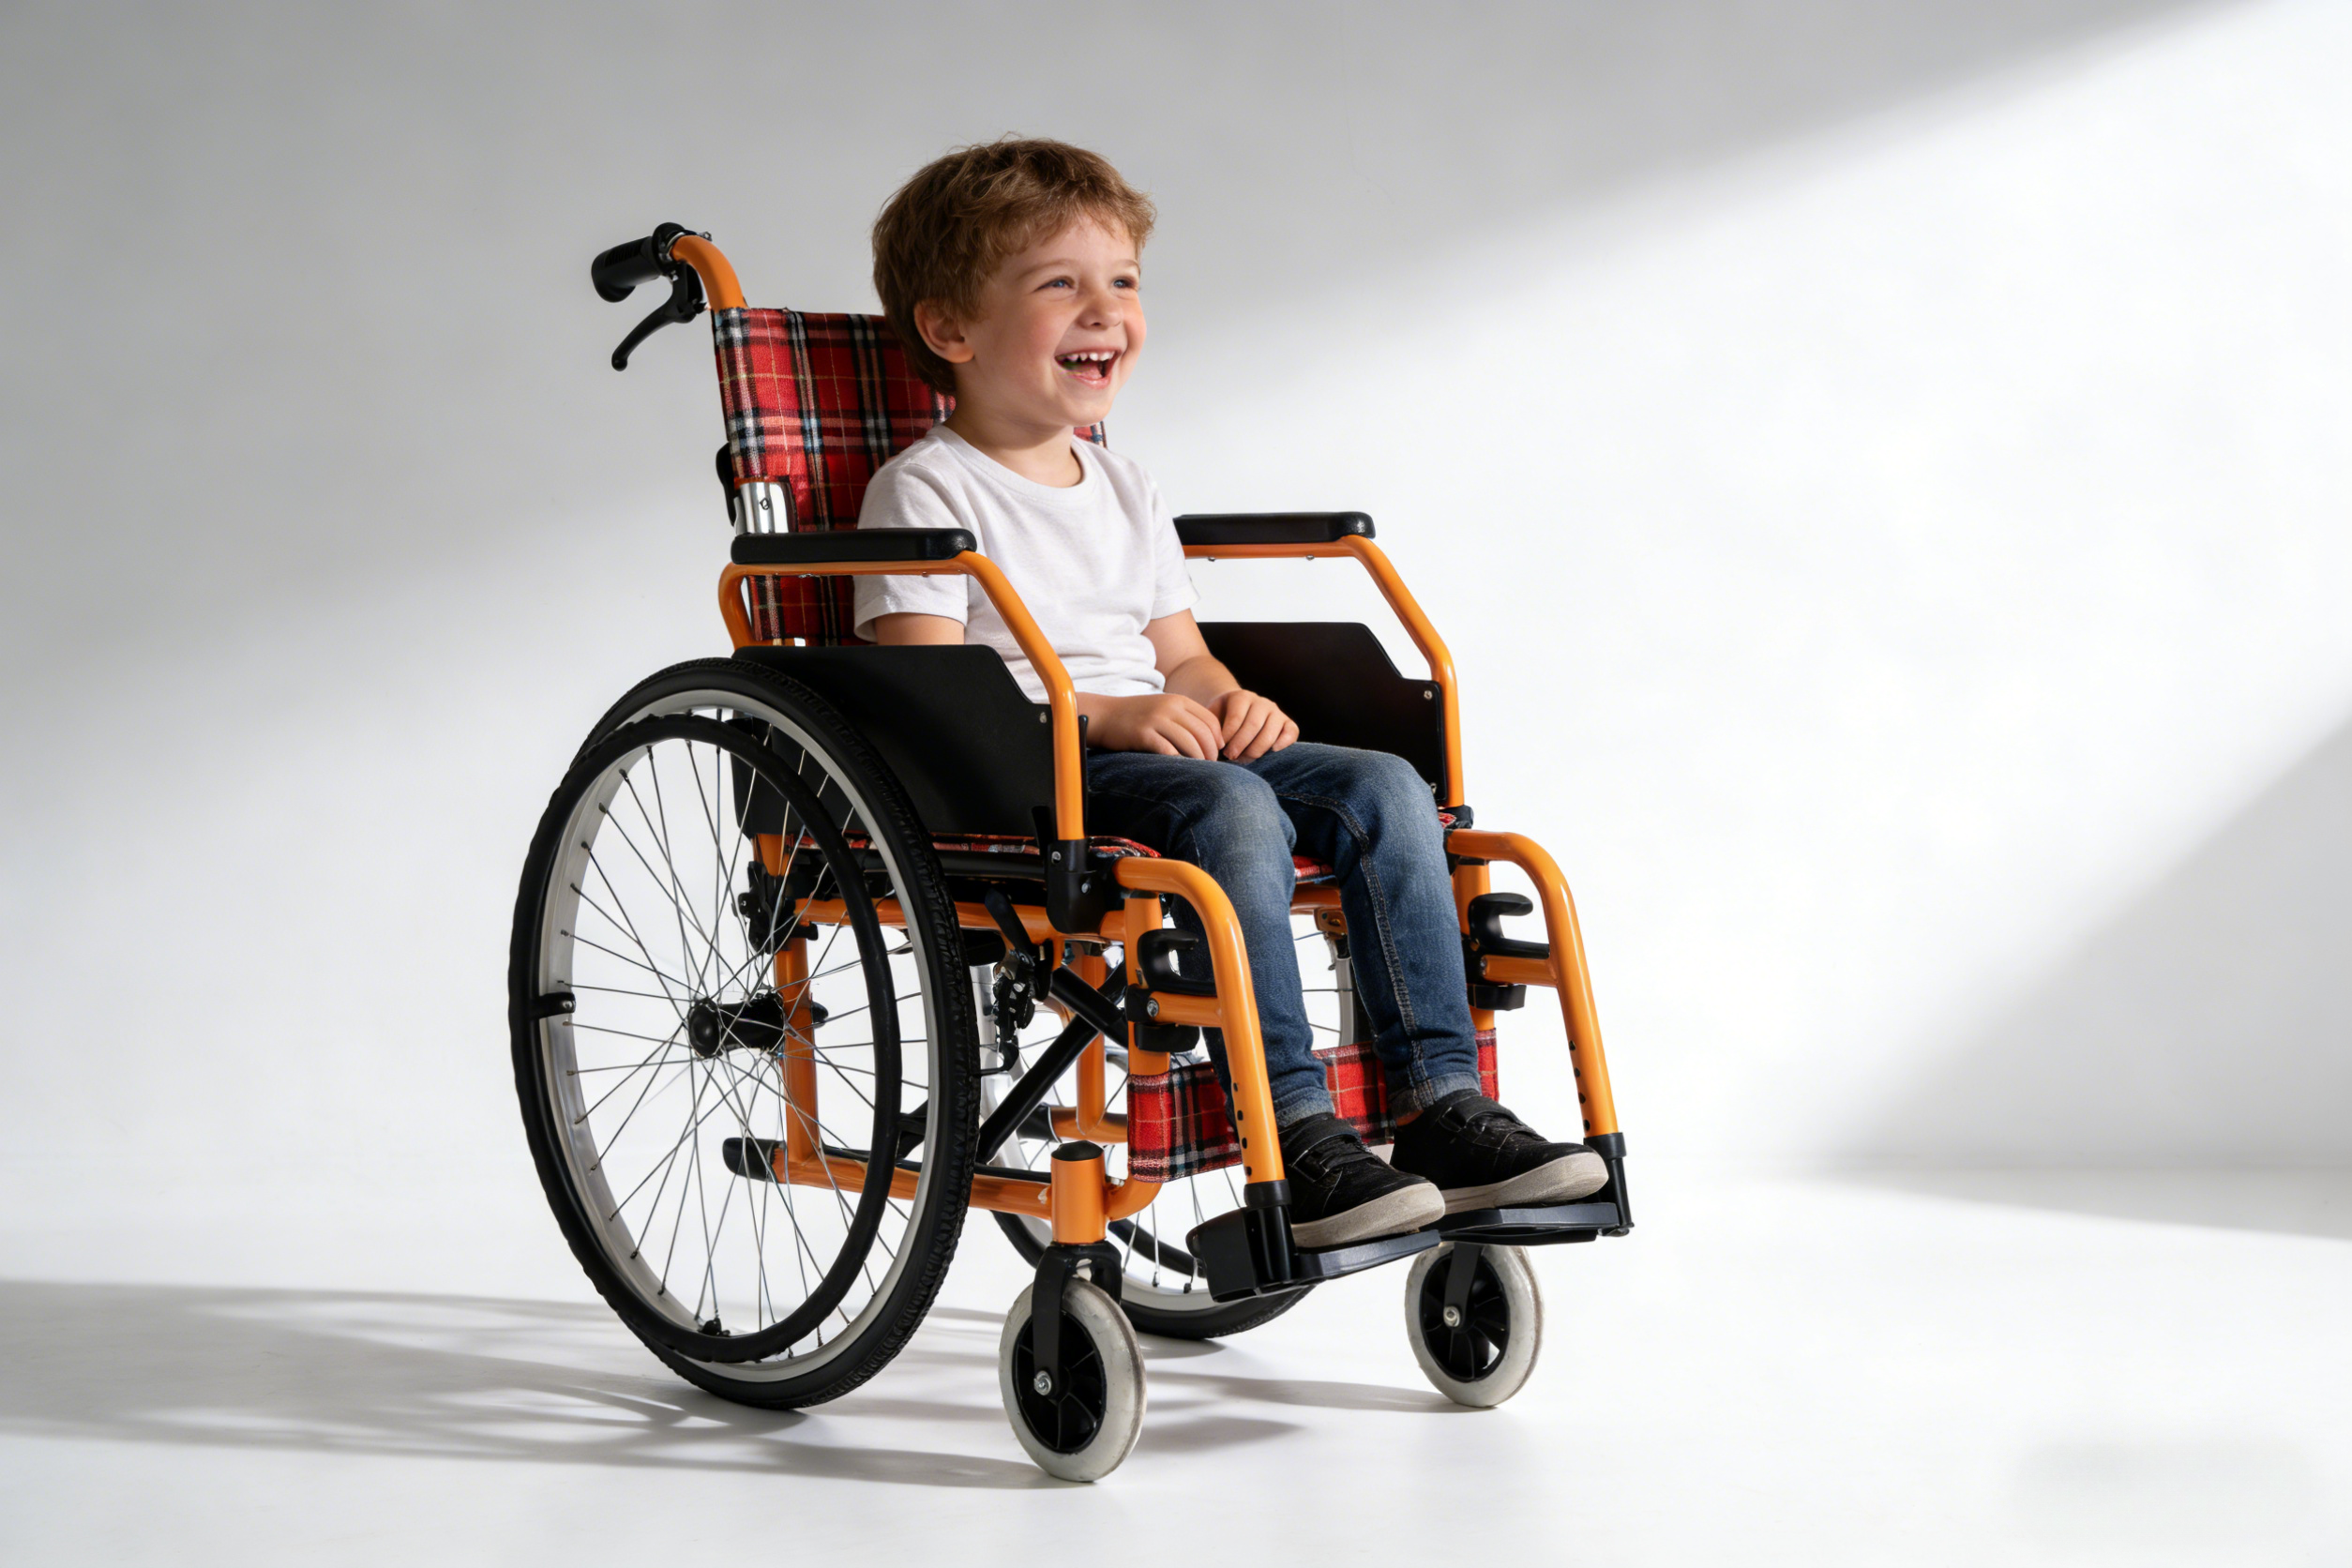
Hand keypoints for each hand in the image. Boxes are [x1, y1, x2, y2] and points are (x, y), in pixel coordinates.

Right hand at [1092, 693, 1226, 757]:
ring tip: (1198, 770)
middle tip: (1211, 765)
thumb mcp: (1162, 708)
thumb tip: (1208, 739)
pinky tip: (1179, 769)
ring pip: (1189, 743)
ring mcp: (1156, 719)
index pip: (1209, 720)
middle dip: (1211, 752)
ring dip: (1198, 759)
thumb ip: (1184, 718)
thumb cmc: (1136, 716)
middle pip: (1202, 733)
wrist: (1104, 715)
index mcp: (1178, 700)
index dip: (1218, 739)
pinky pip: (1168, 750)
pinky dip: (1178, 762)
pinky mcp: (1143, 734)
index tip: (1218, 752)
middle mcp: (1169, 707)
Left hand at [1210, 689, 1297, 760]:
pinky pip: (1292, 731)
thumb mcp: (1213, 716)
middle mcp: (1262, 702)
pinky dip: (1284, 742)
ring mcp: (1276, 712)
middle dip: (1240, 744)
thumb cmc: (1222, 718)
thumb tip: (1209, 745)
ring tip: (1243, 758)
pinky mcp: (1288, 723)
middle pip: (1253, 725)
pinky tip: (1272, 752)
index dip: (1228, 735)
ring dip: (1256, 750)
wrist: (1239, 712)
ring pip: (1271, 732)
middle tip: (1230, 756)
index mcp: (1242, 697)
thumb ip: (1211, 727)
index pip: (1236, 717)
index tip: (1220, 748)